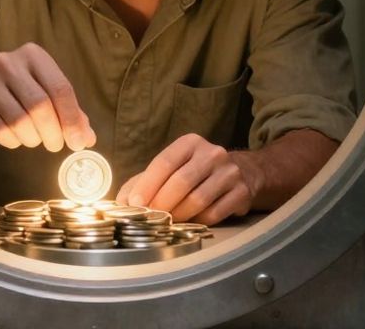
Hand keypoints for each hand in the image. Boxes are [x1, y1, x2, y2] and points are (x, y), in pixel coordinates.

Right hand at [0, 42, 95, 151]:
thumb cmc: (16, 94)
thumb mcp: (44, 94)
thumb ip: (69, 113)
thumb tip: (87, 138)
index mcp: (33, 55)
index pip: (60, 89)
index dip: (72, 119)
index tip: (78, 142)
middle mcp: (8, 62)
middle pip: (40, 106)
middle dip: (53, 133)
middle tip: (55, 145)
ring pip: (20, 121)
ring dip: (32, 139)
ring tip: (33, 139)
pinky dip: (12, 141)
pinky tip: (14, 138)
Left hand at [115, 133, 259, 224]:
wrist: (242, 172)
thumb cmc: (196, 172)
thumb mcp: (171, 168)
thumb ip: (143, 182)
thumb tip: (122, 203)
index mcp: (190, 143)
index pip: (164, 162)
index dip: (147, 185)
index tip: (135, 204)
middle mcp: (212, 153)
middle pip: (181, 182)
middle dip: (161, 203)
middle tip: (150, 218)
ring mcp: (229, 172)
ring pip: (198, 200)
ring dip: (178, 215)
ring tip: (168, 222)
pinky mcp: (241, 192)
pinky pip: (214, 214)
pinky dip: (198, 222)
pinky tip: (190, 222)